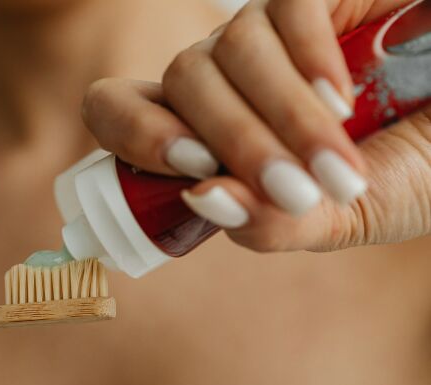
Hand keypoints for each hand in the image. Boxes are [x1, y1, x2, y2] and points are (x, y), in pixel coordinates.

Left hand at [82, 0, 430, 251]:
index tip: (192, 169)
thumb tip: (201, 201)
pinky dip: (309, 61)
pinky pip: (286, 10)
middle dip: (237, 144)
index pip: (121, 108)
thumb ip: (273, 224)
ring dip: (281, 118)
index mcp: (209, 130)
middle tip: (296, 191)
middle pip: (183, 82)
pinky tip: (342, 100)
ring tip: (337, 166)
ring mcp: (265, 32)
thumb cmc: (408, 171)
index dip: (134, 131)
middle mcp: (225, 76)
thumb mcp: (340, 216)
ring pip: (229, 48)